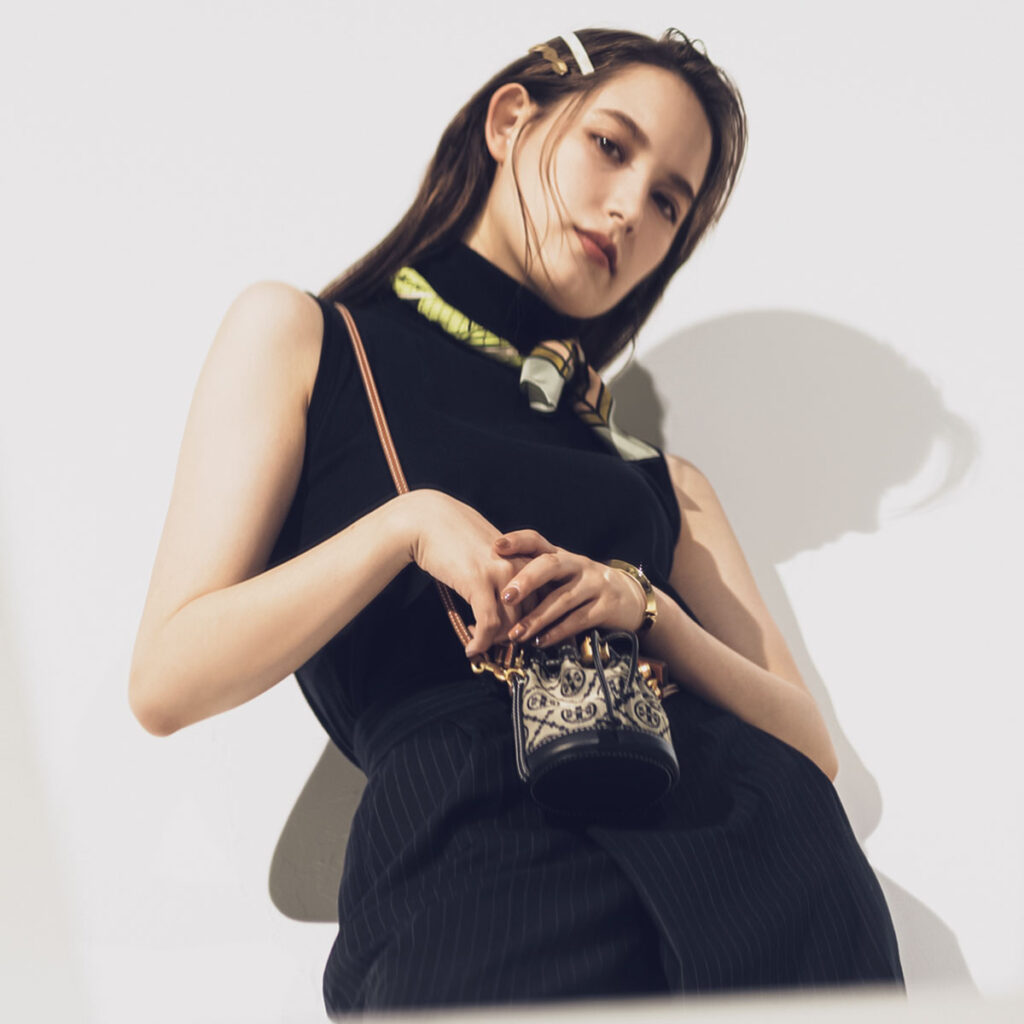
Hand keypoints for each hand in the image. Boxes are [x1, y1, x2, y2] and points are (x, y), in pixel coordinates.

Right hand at [402, 490, 537, 657]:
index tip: (510, 631)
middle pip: (528, 616)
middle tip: (491, 640)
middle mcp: (519, 565)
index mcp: (526, 557)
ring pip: (510, 624)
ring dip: (494, 641)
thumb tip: (505, 604)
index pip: (542, 600)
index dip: (527, 622)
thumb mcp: (490, 552)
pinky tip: (471, 648)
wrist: (427, 520)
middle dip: (510, 635)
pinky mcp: (479, 582)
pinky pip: (489, 624)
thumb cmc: (454, 536)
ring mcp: (500, 573)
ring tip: (477, 640)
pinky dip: (481, 642)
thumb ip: (504, 572)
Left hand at [492, 529, 645, 646]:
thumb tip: (491, 590)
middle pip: (550, 565)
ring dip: (537, 618)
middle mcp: (578, 565)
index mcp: (562, 556)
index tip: (497, 547)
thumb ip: (535, 578)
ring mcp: (595, 584)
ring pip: (562, 598)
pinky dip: (558, 632)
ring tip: (516, 634)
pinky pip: (579, 619)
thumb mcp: (562, 576)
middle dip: (526, 580)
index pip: (538, 541)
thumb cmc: (582, 588)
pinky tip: (540, 641)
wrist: (630, 599)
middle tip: (506, 596)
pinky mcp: (606, 607)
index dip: (518, 541)